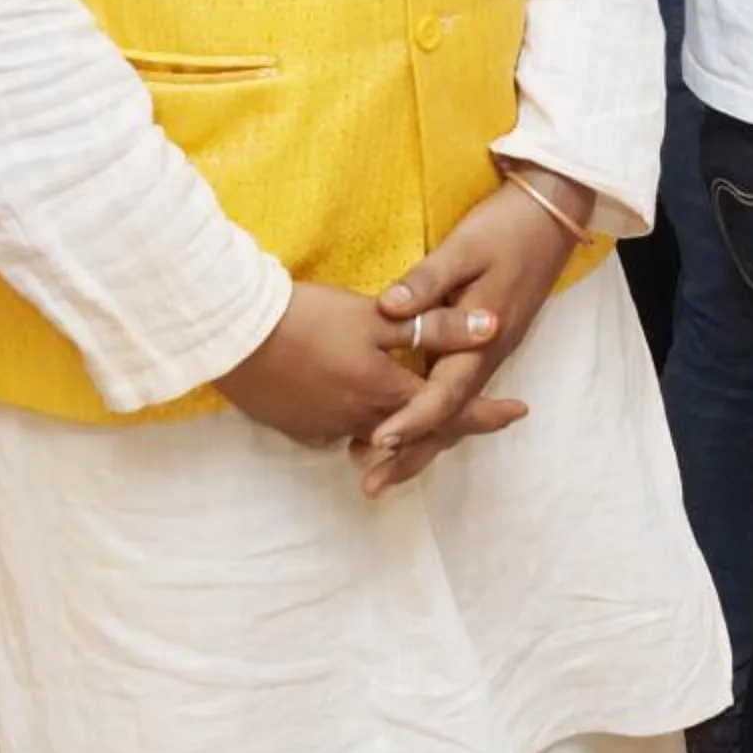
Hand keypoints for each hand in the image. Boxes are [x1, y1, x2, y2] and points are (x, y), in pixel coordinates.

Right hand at [211, 278, 494, 450]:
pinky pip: (342, 431)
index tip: (519, 411)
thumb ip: (436, 326)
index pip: (449, 410)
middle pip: (417, 431)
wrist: (233, 336)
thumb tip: (492, 329)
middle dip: (448, 425)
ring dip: (403, 428)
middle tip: (482, 414)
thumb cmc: (309, 318)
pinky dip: (363, 423)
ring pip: (378, 434)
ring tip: (423, 416)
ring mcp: (325, 429)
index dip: (486, 413)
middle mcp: (360, 421)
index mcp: (386, 393)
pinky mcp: (296, 428)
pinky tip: (365, 408)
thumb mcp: (378, 318)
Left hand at [358, 175, 585, 494]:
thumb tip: (388, 309)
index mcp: (484, 337)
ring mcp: (491, 351)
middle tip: (371, 488)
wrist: (554, 214)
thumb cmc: (508, 227)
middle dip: (412, 453)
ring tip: (379, 469)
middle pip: (450, 417)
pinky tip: (409, 424)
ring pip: (454, 410)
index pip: (445, 392)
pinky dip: (433, 418)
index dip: (412, 420)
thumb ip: (427, 281)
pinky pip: (458, 394)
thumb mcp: (465, 247)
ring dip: (420, 442)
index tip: (377, 442)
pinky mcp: (489, 344)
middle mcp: (489, 354)